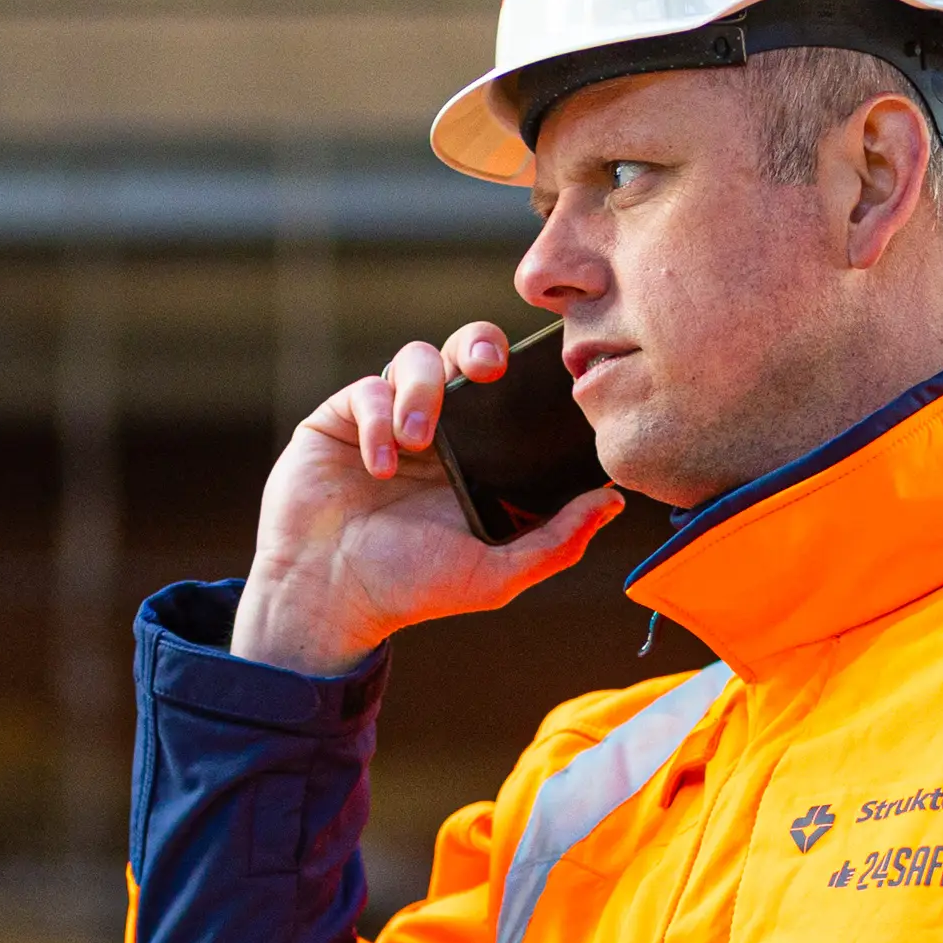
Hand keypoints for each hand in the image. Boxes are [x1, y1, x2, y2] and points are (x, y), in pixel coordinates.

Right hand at [229, 324, 623, 676]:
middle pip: (467, 351)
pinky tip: (379, 466)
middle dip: (481, 344)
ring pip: (417, 357)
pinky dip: (378, 419)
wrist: (329, 598)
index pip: (511, 394)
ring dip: (423, 391)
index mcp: (478, 455)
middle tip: (489, 367)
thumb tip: (614, 502)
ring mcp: (388, 418)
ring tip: (419, 443)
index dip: (529, 374)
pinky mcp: (341, 419)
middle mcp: (437, 429)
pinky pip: (368, 389)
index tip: (548, 375)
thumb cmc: (412, 589)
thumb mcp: (496, 575)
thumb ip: (557, 541)